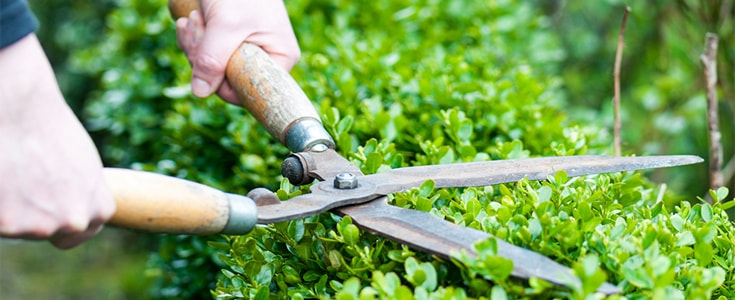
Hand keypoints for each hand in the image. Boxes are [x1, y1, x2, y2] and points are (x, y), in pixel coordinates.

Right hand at [0, 34, 115, 248]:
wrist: (20, 109)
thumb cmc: (50, 130)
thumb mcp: (84, 166)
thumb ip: (82, 193)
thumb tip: (75, 205)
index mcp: (99, 209)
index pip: (82, 231)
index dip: (63, 219)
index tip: (52, 208)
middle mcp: (75, 222)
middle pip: (47, 231)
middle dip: (34, 213)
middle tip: (25, 180)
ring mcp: (41, 226)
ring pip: (19, 227)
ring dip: (12, 208)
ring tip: (14, 172)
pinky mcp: (8, 224)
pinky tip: (3, 175)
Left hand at [175, 0, 300, 104]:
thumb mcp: (226, 25)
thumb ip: (213, 60)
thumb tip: (200, 92)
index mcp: (280, 58)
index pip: (250, 91)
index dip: (222, 82)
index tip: (206, 57)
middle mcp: (266, 57)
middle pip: (227, 80)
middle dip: (203, 56)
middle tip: (196, 26)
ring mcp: (245, 50)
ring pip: (212, 68)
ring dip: (195, 44)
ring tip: (195, 19)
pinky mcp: (227, 41)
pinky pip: (206, 54)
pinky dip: (193, 38)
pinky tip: (191, 20)